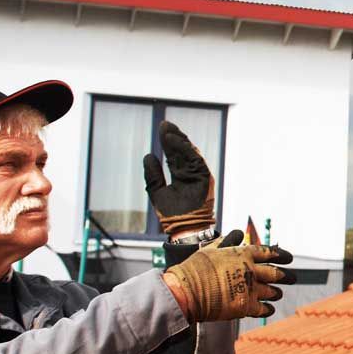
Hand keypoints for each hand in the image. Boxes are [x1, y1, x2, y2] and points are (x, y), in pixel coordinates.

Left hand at [143, 120, 214, 240]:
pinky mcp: (204, 177)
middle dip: (174, 137)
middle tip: (165, 124)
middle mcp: (190, 173)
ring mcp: (198, 175)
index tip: (163, 129)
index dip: (169, 142)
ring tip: (168, 130)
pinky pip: (195, 159)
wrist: (183, 229)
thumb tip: (149, 156)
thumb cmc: (172, 215)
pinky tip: (174, 141)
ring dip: (179, 140)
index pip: (175, 155)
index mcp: (181, 176)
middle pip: (182, 151)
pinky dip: (185, 149)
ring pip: (189, 152)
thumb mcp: (157, 192)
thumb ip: (153, 175)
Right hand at [162, 229, 296, 321]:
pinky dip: (268, 308)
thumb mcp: (211, 249)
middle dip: (287, 276)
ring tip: (278, 293)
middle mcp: (251, 270)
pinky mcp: (246, 306)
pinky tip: (269, 308)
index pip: (270, 253)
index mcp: (244, 254)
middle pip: (276, 273)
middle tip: (293, 278)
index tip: (289, 258)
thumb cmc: (195, 268)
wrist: (186, 291)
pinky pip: (264, 308)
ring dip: (276, 292)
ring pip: (272, 291)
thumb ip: (227, 241)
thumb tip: (237, 233)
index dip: (282, 256)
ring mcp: (250, 289)